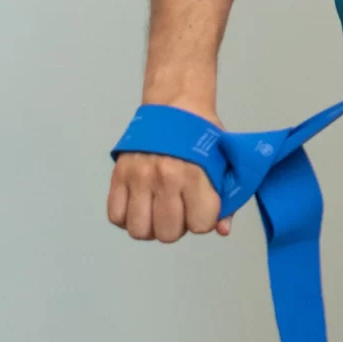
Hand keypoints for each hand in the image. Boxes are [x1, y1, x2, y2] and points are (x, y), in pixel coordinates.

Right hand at [108, 140, 229, 241]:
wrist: (176, 107)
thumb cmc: (203, 139)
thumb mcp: (224, 166)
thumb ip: (228, 201)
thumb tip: (222, 230)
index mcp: (196, 176)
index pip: (199, 226)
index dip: (202, 221)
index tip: (200, 209)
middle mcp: (165, 178)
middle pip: (167, 234)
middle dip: (176, 228)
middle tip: (178, 211)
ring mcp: (139, 177)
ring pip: (138, 230)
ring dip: (150, 227)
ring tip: (157, 211)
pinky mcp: (118, 175)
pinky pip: (115, 216)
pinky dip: (126, 218)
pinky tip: (139, 206)